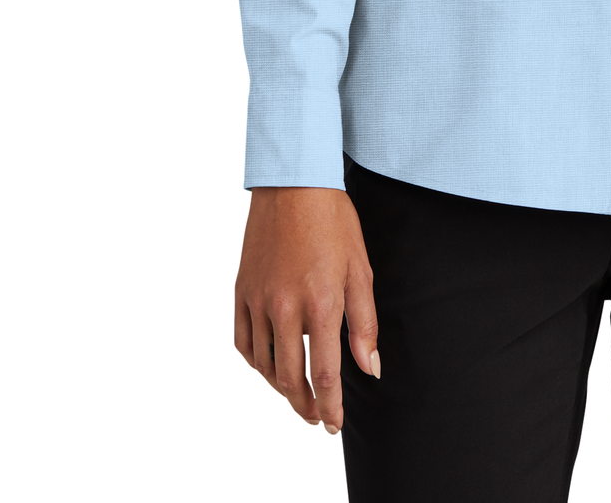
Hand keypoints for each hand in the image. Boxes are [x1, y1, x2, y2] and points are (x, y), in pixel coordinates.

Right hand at [234, 186, 380, 432]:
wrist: (294, 185)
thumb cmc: (333, 222)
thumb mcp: (359, 270)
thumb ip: (364, 324)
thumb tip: (370, 368)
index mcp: (320, 303)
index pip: (323, 374)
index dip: (330, 406)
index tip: (333, 425)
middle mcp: (284, 307)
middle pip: (289, 377)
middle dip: (305, 405)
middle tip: (318, 417)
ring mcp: (258, 300)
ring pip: (264, 364)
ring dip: (281, 386)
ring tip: (298, 393)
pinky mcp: (241, 291)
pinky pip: (243, 342)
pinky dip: (256, 361)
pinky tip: (270, 363)